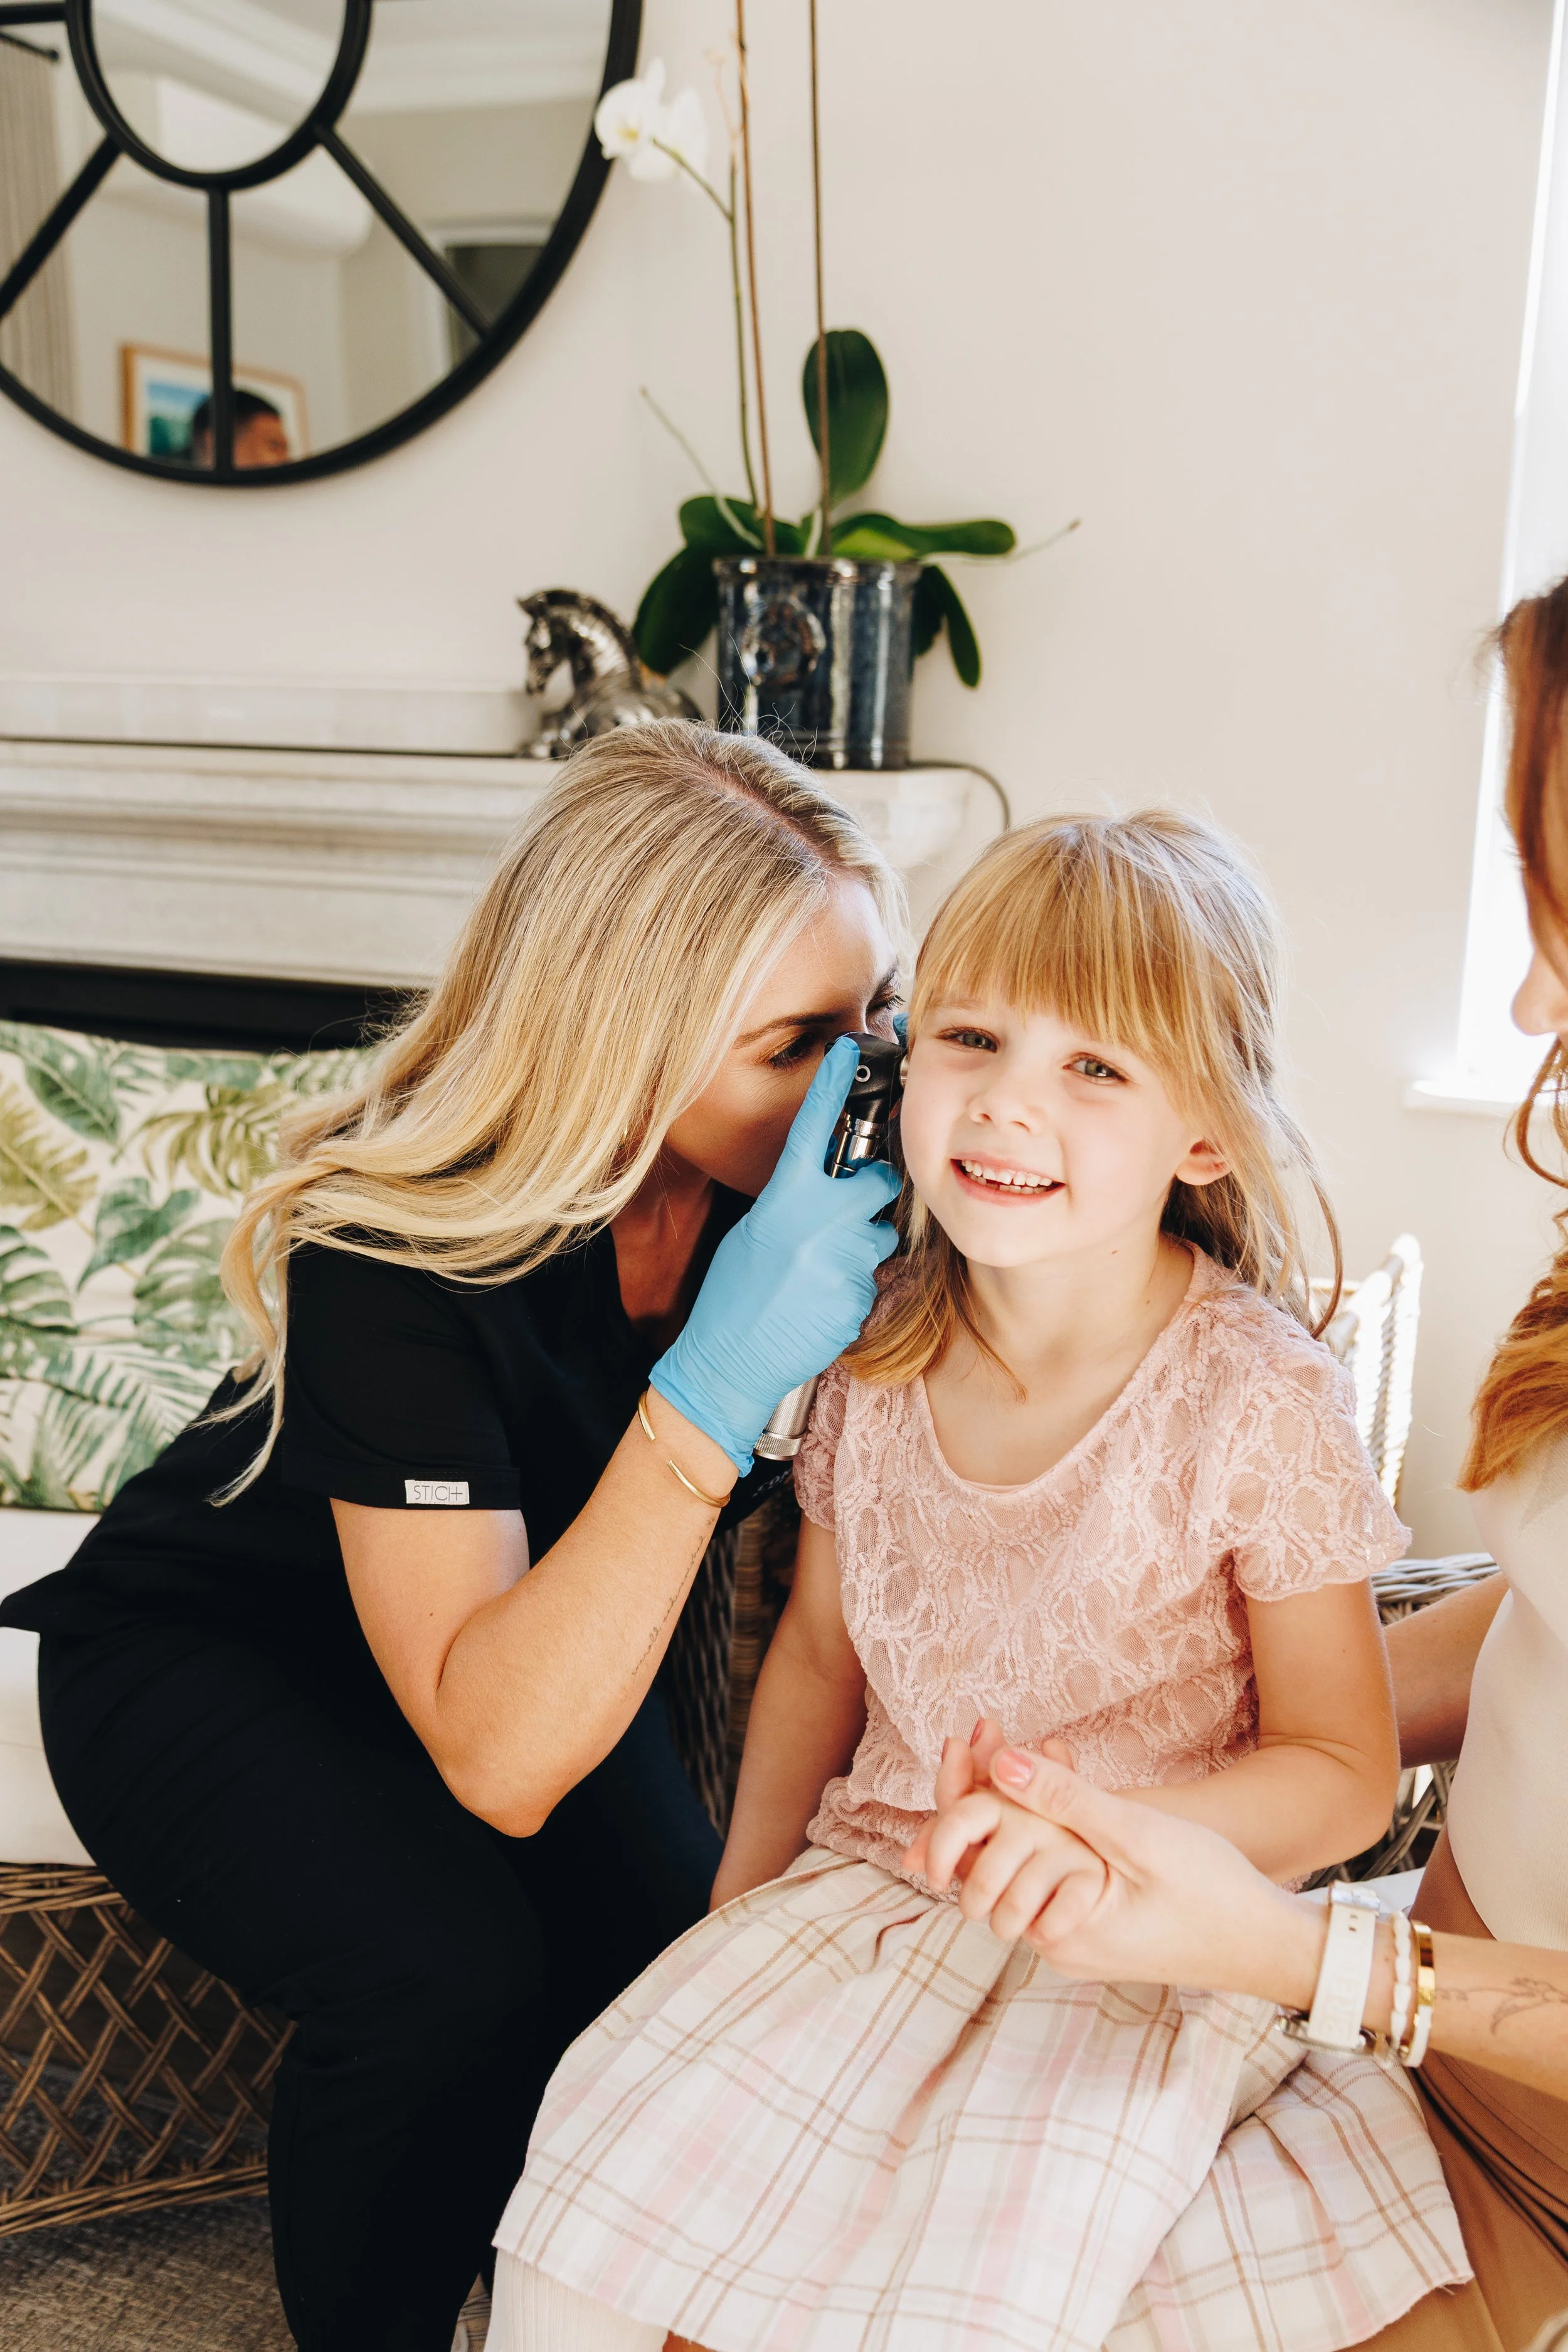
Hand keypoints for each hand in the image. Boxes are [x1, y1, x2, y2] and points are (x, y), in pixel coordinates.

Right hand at [651, 1036, 900, 1471]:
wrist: (728, 1363)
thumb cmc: (733, 1299)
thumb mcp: (753, 1235)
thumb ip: (792, 1205)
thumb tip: (823, 1189)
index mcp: (782, 1200)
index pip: (811, 1130)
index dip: (832, 1086)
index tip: (849, 1051)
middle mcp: (814, 1223)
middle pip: (877, 1184)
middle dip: (871, 1196)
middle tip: (849, 1216)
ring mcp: (839, 1260)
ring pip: (878, 1238)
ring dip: (859, 1252)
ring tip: (817, 1277)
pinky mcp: (856, 1297)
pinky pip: (871, 1282)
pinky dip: (850, 1292)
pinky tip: (818, 1306)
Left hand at [915, 1733, 1318, 2003]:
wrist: (1268, 1943)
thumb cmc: (1212, 1892)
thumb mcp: (1138, 1834)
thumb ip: (1068, 1800)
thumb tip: (1000, 1763)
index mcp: (1055, 1928)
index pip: (975, 1861)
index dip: (961, 1795)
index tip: (960, 1740)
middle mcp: (1053, 1944)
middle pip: (992, 1860)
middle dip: (988, 1793)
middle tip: (986, 1732)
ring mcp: (1073, 1941)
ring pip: (1023, 1865)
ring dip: (1023, 1808)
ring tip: (1027, 1749)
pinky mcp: (1093, 1931)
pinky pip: (1053, 1875)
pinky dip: (1054, 1831)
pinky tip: (1066, 1783)